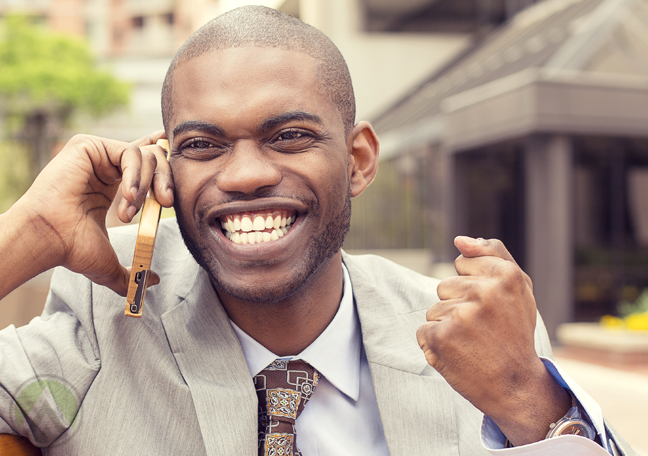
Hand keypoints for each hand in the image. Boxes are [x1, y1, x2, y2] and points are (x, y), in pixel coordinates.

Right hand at [1, 132, 173, 297]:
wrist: (49, 239)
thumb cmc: (71, 249)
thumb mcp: (110, 263)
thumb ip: (134, 272)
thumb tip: (153, 282)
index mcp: (112, 185)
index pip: (145, 164)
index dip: (165, 163)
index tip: (179, 170)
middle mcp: (106, 166)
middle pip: (153, 156)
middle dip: (166, 179)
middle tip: (167, 203)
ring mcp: (98, 155)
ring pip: (144, 155)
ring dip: (145, 186)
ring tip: (129, 213)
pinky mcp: (88, 146)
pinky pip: (129, 152)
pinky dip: (135, 175)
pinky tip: (127, 198)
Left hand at [416, 236, 569, 445]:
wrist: (515, 385)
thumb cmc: (514, 333)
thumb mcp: (518, 288)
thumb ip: (493, 254)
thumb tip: (460, 240)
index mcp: (506, 275)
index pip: (463, 263)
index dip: (474, 286)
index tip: (492, 307)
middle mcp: (485, 292)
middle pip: (445, 285)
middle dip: (459, 305)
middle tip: (483, 329)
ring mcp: (462, 315)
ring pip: (434, 309)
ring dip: (447, 326)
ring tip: (472, 343)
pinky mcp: (442, 336)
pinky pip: (424, 330)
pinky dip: (436, 344)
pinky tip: (459, 355)